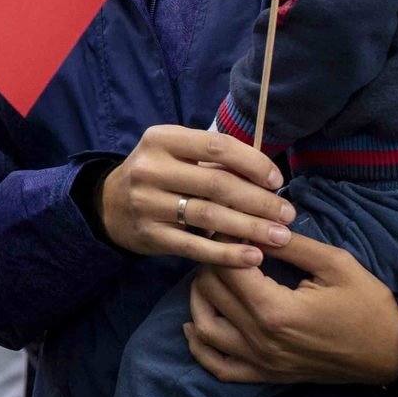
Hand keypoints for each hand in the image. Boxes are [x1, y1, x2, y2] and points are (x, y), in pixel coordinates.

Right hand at [99, 126, 294, 266]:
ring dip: (250, 228)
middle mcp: (150, 168)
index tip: (276, 181)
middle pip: (217, 184)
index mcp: (161, 139)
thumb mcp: (176, 154)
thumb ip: (214, 161)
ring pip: (209, 216)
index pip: (216, 146)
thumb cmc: (158, 175)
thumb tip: (267, 178)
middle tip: (288, 215)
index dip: (252, 163)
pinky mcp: (149, 234)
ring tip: (280, 237)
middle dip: (259, 201)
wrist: (109, 204)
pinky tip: (252, 257)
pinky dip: (226, 254)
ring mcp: (147, 203)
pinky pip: (194, 247)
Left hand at [185, 232, 397, 385]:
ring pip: (203, 328)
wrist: (394, 353)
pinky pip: (218, 367)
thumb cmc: (369, 305)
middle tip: (225, 247)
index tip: (233, 226)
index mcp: (276, 311)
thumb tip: (254, 224)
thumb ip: (290, 245)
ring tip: (213, 276)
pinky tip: (196, 324)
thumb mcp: (335, 264)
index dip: (224, 241)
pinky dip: (200, 347)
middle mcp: (260, 340)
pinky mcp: (265, 375)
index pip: (226, 268)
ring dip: (199, 297)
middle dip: (211, 262)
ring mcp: (260, 362)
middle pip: (210, 292)